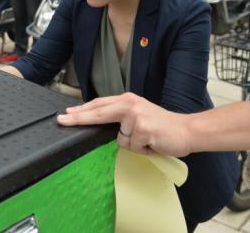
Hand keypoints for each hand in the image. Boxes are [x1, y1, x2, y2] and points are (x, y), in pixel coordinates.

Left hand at [56, 92, 191, 157]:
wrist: (187, 131)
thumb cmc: (162, 126)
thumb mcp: (139, 115)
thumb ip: (121, 117)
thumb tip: (100, 125)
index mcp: (128, 100)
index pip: (99, 105)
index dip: (81, 110)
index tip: (65, 114)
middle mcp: (130, 104)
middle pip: (98, 112)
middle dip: (78, 118)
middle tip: (62, 120)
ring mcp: (136, 116)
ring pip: (119, 139)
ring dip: (133, 145)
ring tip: (147, 140)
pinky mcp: (143, 129)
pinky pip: (132, 147)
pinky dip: (142, 149)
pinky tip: (153, 143)